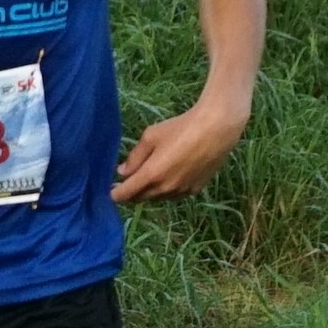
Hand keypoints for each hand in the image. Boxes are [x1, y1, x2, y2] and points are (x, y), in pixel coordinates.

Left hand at [112, 95, 249, 202]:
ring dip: (149, 192)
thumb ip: (134, 157)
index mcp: (151, 175)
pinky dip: (166, 190)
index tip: (110, 191)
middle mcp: (165, 189)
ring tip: (149, 177)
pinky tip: (169, 176)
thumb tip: (122, 172)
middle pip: (140, 198)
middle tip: (126, 183)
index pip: (126, 194)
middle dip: (131, 193)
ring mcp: (181, 192)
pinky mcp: (195, 190)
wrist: (216, 129)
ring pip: (158, 198)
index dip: (116, 194)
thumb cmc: (180, 128)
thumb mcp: (151, 136)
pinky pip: (174, 195)